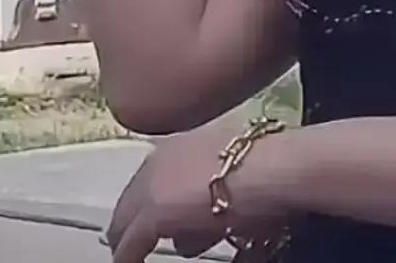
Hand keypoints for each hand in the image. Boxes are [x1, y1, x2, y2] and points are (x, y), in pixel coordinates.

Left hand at [105, 119, 292, 262]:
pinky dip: (127, 256)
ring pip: (128, 219)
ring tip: (140, 250)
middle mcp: (161, 158)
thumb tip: (206, 209)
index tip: (150, 216)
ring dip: (138, 235)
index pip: (151, 177)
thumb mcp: (233, 166)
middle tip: (131, 242)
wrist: (268, 167)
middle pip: (132, 198)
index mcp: (180, 143)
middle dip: (131, 221)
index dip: (149, 199)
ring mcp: (153, 184)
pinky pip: (129, 245)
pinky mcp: (152, 214)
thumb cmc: (265, 164)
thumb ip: (211, 179)